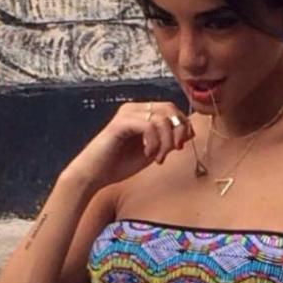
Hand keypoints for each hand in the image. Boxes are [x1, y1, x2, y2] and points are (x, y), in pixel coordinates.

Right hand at [64, 101, 193, 187]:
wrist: (94, 175)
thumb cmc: (119, 164)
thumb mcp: (152, 152)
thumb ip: (168, 141)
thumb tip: (189, 132)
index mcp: (141, 113)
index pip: (171, 109)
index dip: (183, 126)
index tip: (180, 147)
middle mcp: (134, 108)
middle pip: (169, 108)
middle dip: (178, 131)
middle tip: (174, 151)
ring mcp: (126, 114)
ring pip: (161, 118)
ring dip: (166, 141)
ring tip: (158, 158)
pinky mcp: (120, 123)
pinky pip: (148, 126)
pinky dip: (154, 142)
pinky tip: (148, 155)